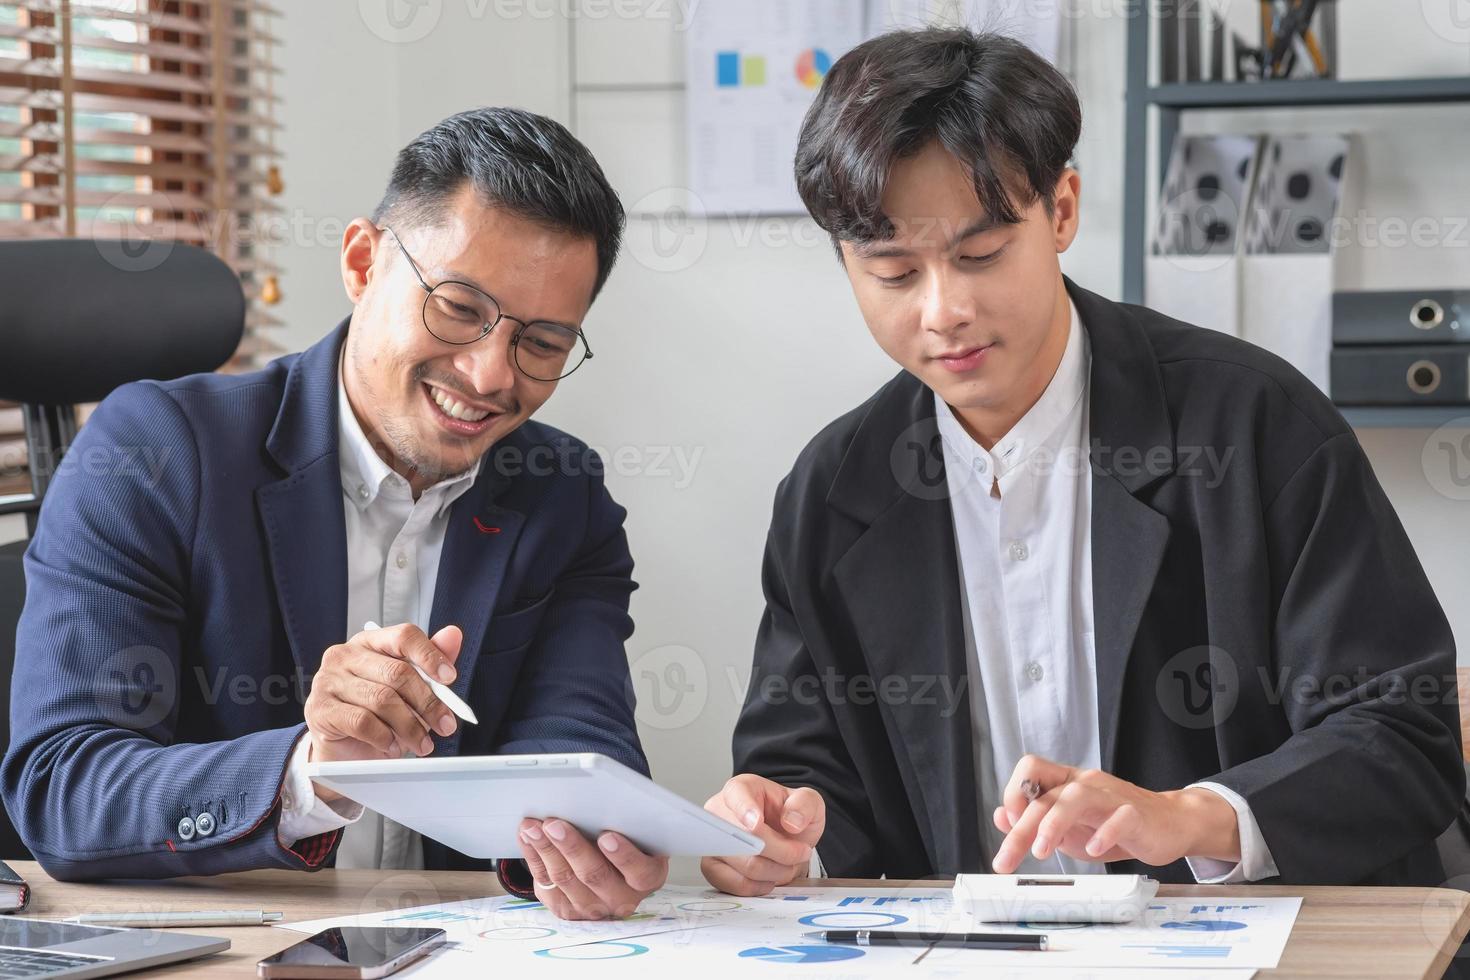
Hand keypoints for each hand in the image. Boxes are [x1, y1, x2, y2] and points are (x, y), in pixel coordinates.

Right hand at [303, 623, 463, 801]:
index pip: (403, 636)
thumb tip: (453, 635)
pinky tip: (393, 746)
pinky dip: (385, 737)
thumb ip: (429, 662)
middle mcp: (345, 655)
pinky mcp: (320, 709)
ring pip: (382, 700)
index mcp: (370, 642)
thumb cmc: (377, 713)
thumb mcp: (409, 689)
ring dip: (410, 727)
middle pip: (397, 672)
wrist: (344, 749)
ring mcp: (328, 680)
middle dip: (428, 702)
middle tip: (446, 724)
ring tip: (422, 744)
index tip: (450, 678)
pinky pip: (362, 722)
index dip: (430, 656)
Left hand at [517, 818, 668, 919]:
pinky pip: (546, 883)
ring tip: (533, 827)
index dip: (624, 856)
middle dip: (572, 847)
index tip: (606, 837)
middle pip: (595, 875)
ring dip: (546, 849)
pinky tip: (527, 837)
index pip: (640, 872)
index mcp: (647, 877)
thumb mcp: (636, 834)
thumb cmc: (627, 842)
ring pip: (565, 878)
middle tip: (554, 824)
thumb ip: (624, 824)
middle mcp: (622, 898)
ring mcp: (592, 907)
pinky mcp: (566, 910)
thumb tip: (595, 804)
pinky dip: (534, 856)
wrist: (611, 869)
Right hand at [700, 774, 824, 895]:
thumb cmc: (790, 817)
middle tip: (801, 852)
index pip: (737, 796)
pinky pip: (734, 884)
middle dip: (781, 852)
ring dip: (775, 871)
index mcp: (741, 789)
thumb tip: (791, 821)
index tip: (756, 822)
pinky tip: (770, 878)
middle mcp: (719, 813)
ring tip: (788, 865)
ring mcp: (712, 841)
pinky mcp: (712, 867)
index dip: (745, 810)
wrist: (785, 839)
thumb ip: (805, 804)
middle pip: (746, 839)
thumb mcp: (808, 801)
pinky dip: (759, 886)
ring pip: (745, 865)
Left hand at [991, 755, 1239, 872]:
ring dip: (1054, 823)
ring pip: (1077, 796)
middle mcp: (1087, 784)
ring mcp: (1112, 797)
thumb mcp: (1070, 827)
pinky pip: (1120, 817)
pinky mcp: (1137, 814)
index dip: (1014, 793)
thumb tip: (1000, 816)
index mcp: (1068, 784)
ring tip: (1042, 851)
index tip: (1009, 826)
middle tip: (1008, 858)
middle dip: (1022, 828)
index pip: (1031, 769)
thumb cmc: (1117, 825)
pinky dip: (1104, 833)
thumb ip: (1038, 821)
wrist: (1171, 824)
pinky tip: (1094, 849)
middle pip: (1047, 795)